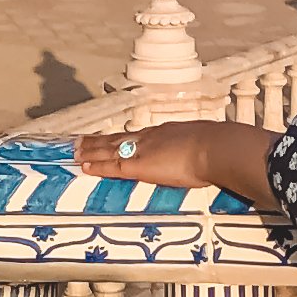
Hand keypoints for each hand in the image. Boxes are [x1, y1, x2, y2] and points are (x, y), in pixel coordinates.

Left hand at [70, 120, 275, 203]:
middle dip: (101, 140)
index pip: (141, 135)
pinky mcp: (137, 165)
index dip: (124, 137)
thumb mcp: (209, 143)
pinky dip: (95, 164)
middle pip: (121, 137)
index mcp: (170, 131)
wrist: (217, 147)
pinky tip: (83, 164)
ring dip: (91, 149)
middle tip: (82, 140)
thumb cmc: (220, 146)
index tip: (113, 137)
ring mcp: (143, 149)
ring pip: (110, 147)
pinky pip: (110, 164)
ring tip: (76, 149)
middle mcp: (152, 136)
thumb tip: (216, 154)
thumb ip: (203, 149)